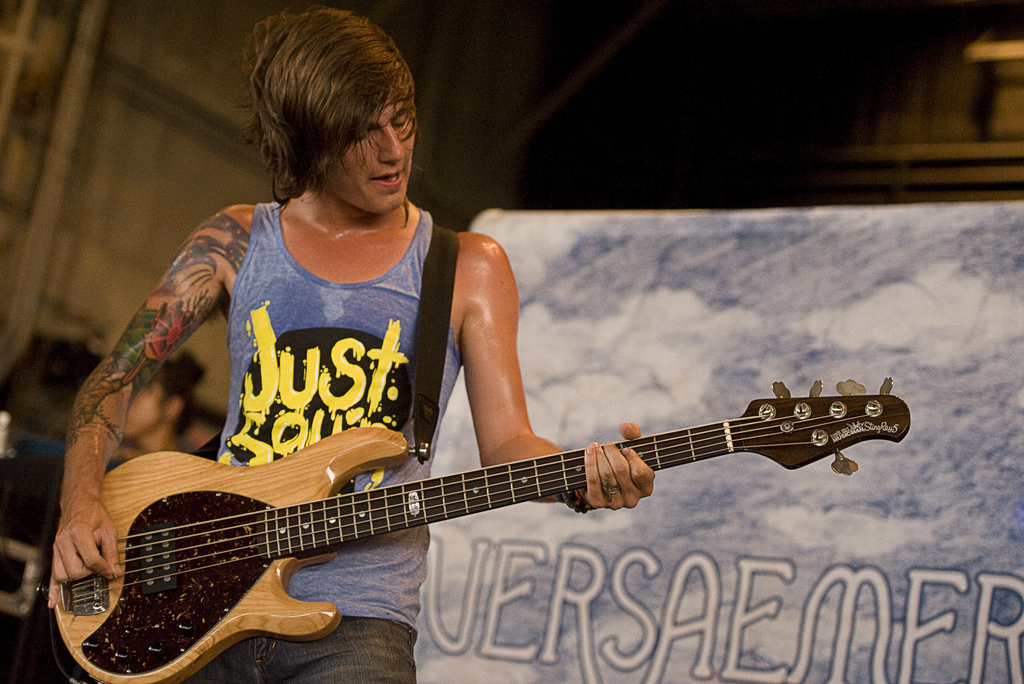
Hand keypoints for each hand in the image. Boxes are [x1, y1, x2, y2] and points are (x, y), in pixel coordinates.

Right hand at [48, 494, 122, 608]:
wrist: (79, 501)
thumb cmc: (94, 513)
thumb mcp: (109, 529)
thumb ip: (112, 552)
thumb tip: (116, 571)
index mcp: (78, 533)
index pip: (91, 561)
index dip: (104, 569)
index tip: (112, 571)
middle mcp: (64, 541)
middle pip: (75, 571)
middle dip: (90, 573)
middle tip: (99, 566)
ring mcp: (56, 548)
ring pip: (62, 575)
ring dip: (76, 577)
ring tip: (87, 570)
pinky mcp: (54, 552)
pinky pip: (51, 575)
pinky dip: (53, 589)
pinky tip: (54, 601)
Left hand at [581, 422, 653, 509]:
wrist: (600, 480)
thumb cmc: (621, 461)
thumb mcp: (631, 448)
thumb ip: (633, 435)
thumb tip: (626, 426)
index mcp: (645, 487)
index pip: (641, 473)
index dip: (633, 459)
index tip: (625, 448)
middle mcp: (632, 499)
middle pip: (621, 471)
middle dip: (612, 453)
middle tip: (608, 445)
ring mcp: (615, 503)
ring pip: (606, 475)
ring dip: (599, 456)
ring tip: (596, 446)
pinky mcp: (597, 502)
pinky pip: (593, 480)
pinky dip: (590, 463)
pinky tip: (589, 452)